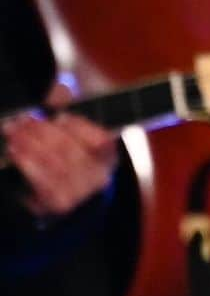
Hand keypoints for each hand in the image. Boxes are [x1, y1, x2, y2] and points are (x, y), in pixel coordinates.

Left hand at [1, 81, 117, 220]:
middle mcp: (100, 177)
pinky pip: (40, 180)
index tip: (58, 116)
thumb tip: (57, 92)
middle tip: (24, 119)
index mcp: (109, 156)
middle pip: (70, 150)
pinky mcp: (59, 204)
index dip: (78, 126)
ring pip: (53, 164)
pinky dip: (26, 163)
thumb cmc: (73, 158)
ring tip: (14, 132)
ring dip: (30, 145)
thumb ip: (70, 113)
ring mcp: (79, 193)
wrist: (72, 200)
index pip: (99, 139)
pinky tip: (16, 151)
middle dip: (44, 131)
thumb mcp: (77, 133)